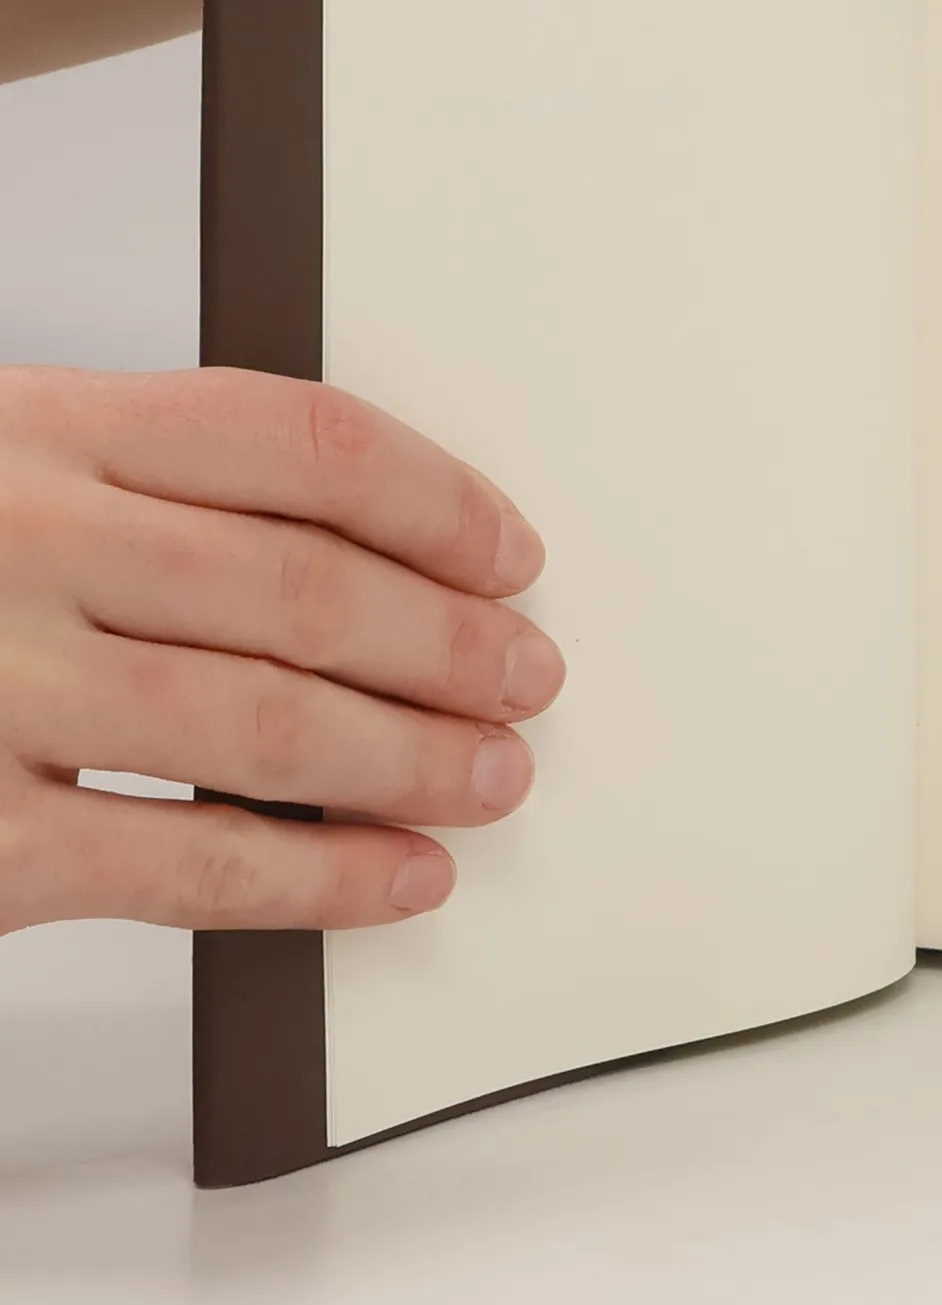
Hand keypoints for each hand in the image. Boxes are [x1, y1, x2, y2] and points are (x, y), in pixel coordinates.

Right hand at [0, 367, 564, 933]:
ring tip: (493, 775)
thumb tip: (362, 554)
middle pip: (307, 587)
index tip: (508, 553)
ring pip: (267, 721)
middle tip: (527, 677)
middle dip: (450, 644)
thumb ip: (138, 490)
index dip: (437, 500)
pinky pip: (184, 858)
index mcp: (36, 426)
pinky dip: (317, 877)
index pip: (299, 442)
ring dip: (414, 758)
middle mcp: (19, 538)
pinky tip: (396, 878)